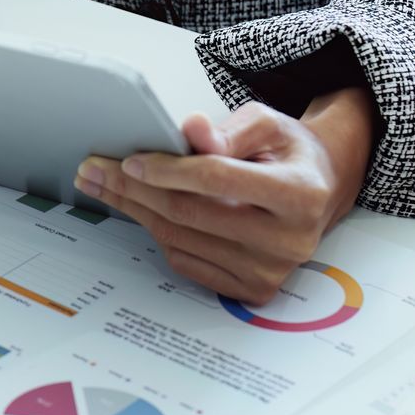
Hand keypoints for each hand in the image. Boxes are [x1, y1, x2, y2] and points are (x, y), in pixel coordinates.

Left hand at [75, 91, 376, 304]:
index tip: (130, 160)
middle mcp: (289, 241)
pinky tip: (141, 209)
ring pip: (182, 239)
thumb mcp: (268, 125)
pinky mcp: (252, 290)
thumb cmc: (288, 155)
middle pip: (191, 213)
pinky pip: (187, 261)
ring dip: (137, 210)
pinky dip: (158, 233)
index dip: (168, 169)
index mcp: (299, 194)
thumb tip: (191, 130)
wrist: (319, 191)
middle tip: (96, 170)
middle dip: (135, 189)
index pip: (218, 180)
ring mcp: (270, 272)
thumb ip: (229, 129)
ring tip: (106, 186)